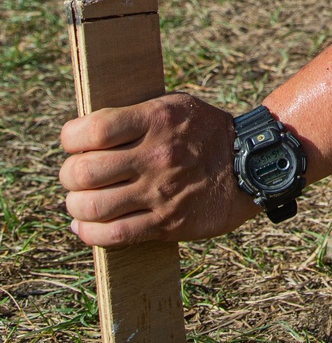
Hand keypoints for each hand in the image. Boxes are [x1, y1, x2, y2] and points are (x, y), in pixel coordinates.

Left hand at [59, 93, 257, 246]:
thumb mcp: (175, 106)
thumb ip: (134, 116)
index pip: (91, 131)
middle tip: (75, 176)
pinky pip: (114, 235)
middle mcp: (157, 155)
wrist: (250, 165)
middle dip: (69, 176)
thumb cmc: (205, 131)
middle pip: (83, 172)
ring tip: (80, 202)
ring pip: (92, 207)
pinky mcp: (167, 222)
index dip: (70, 138)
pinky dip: (89, 233)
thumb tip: (84, 133)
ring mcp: (161, 192)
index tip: (73, 143)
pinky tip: (86, 225)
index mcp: (156, 119)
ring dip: (76, 206)